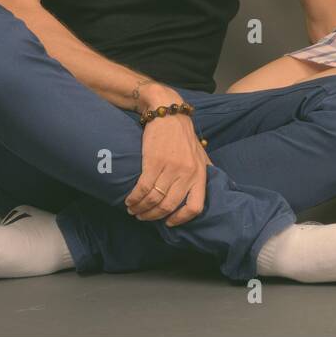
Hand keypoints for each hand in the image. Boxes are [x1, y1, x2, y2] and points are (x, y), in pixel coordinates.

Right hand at [127, 87, 209, 226]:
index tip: (169, 222)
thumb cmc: (184, 136)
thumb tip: (206, 192)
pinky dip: (134, 197)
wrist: (169, 114)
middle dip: (153, 216)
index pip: (195, 207)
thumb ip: (203, 173)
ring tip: (133, 209)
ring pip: (154, 199)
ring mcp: (171, 168)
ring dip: (140, 208)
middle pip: (169, 206)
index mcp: (200, 174)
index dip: (181, 219)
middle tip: (142, 216)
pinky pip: (143, 188)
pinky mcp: (154, 162)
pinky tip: (129, 199)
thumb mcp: (200, 154)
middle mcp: (187, 174)